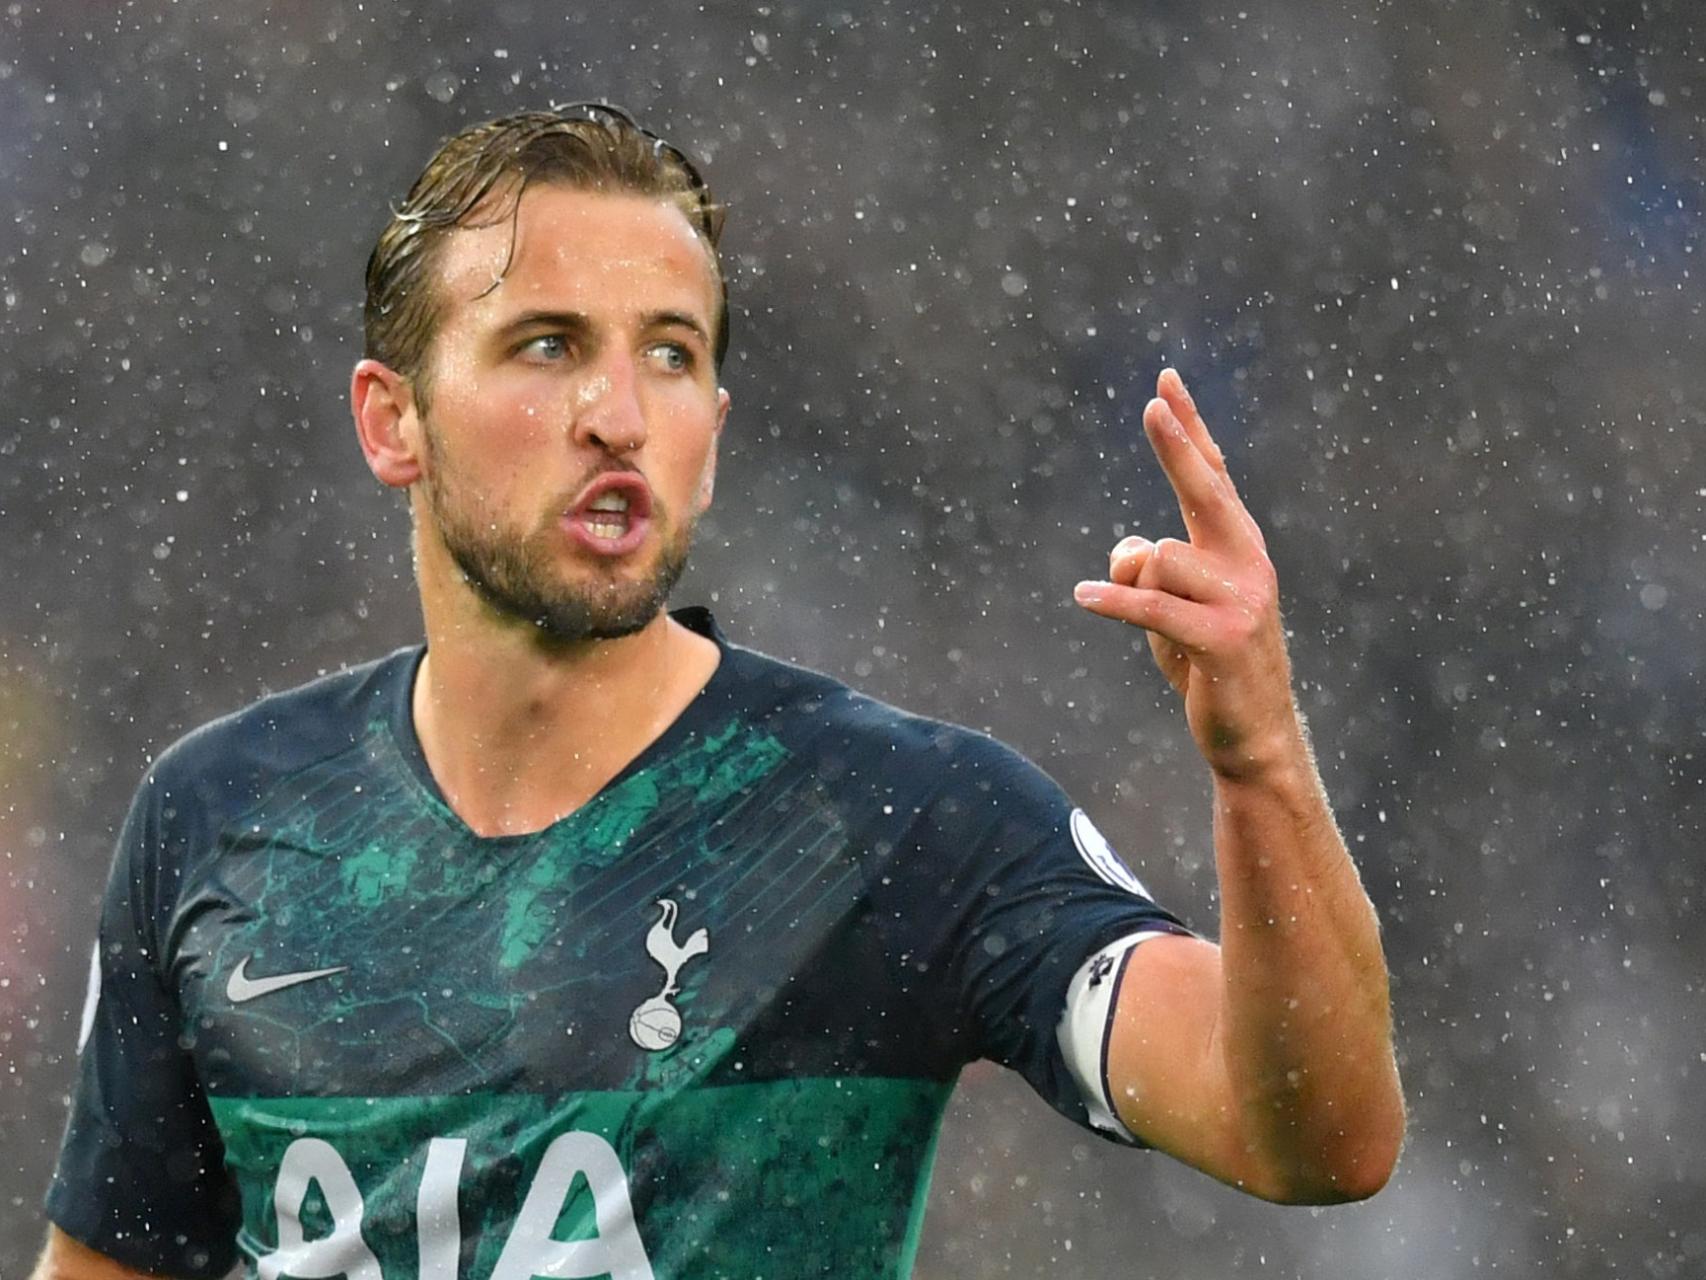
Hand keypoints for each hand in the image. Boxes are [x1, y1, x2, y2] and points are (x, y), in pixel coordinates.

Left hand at [1074, 370, 1302, 780]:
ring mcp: (1242, 598)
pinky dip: (1116, 603)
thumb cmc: (1207, 664)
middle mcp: (1248, 561)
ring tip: (1161, 630)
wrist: (1252, 735)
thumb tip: (1126, 550)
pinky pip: (1153, 606)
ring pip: (1157, 559)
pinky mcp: (1223, 638)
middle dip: (1178, 445)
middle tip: (1153, 404)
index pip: (1210, 475)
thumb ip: (1148, 567)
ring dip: (1135, 591)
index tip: (1164, 382)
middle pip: (1204, 489)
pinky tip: (1084, 595)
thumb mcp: (1173, 608)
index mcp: (1238, 546)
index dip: (1188, 429)